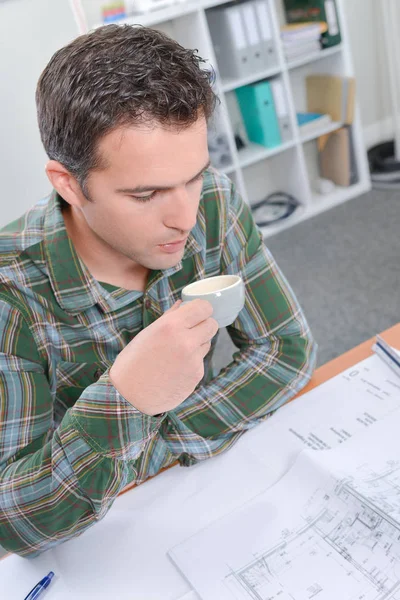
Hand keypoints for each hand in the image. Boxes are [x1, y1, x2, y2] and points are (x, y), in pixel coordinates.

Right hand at [109, 299, 218, 415]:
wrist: (130, 396)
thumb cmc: (133, 362)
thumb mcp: (147, 334)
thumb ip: (169, 318)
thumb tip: (182, 304)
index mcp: (171, 326)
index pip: (204, 308)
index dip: (203, 309)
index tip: (198, 312)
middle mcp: (186, 341)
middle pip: (212, 324)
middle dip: (204, 325)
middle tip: (191, 330)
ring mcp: (194, 360)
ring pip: (207, 343)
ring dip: (198, 344)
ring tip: (177, 352)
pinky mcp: (197, 375)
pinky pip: (200, 361)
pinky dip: (192, 362)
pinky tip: (175, 368)